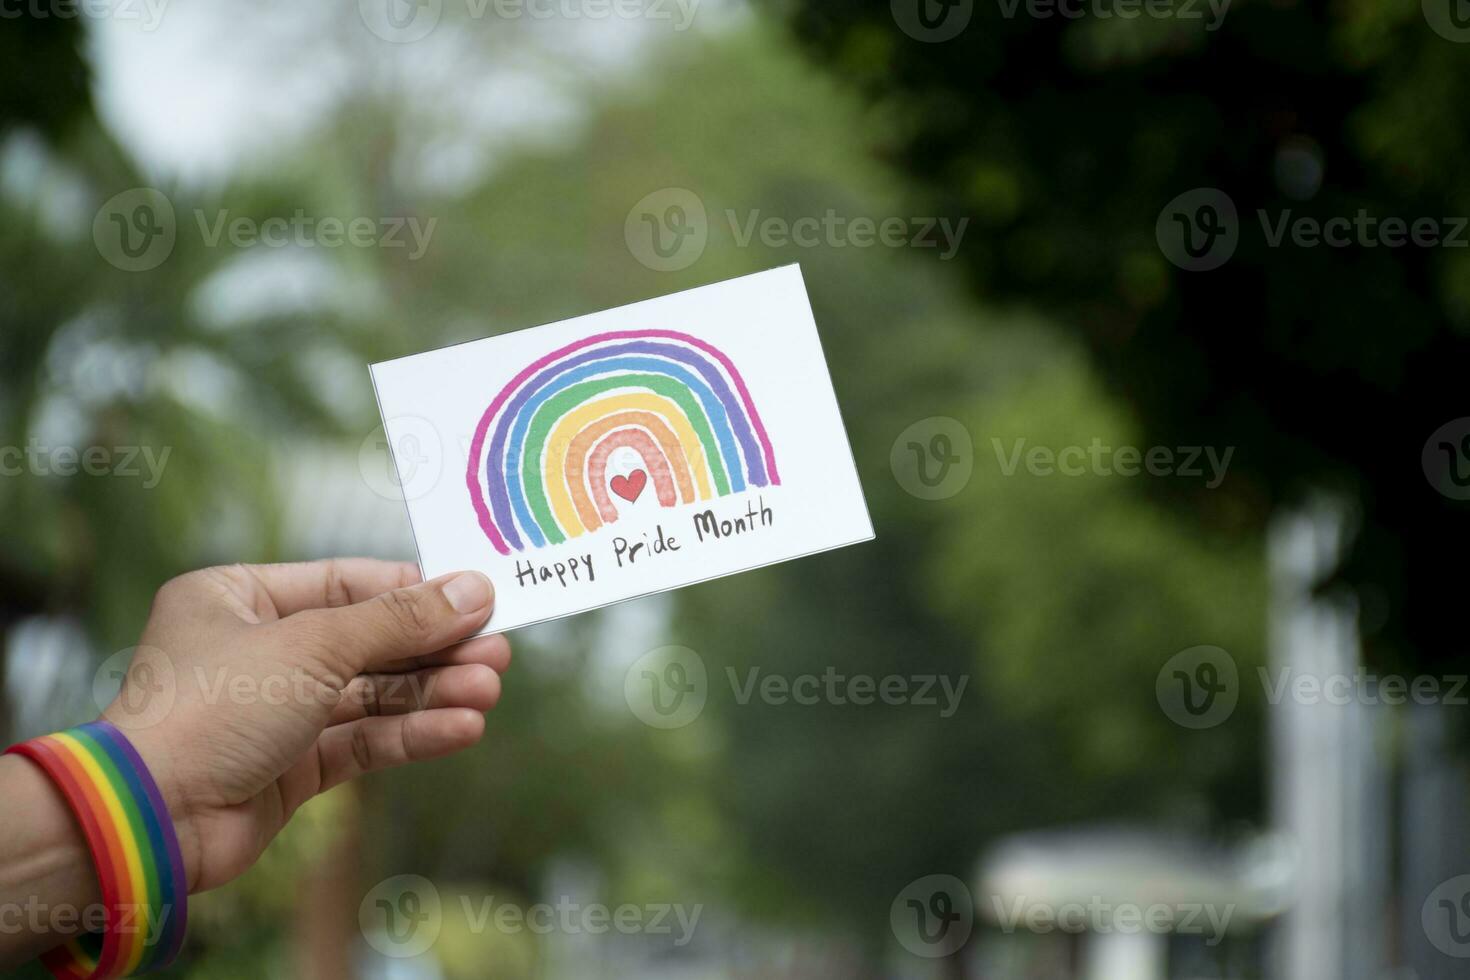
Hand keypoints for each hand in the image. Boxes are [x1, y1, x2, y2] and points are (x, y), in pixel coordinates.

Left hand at [100, 559, 508, 894]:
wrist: (150, 818)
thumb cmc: (211, 707)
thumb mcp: (314, 646)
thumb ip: (399, 621)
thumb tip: (475, 590)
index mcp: (237, 598)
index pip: (345, 582)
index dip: (413, 590)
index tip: (476, 597)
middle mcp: (255, 649)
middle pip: (367, 640)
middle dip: (434, 649)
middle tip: (497, 650)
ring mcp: (273, 710)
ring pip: (371, 694)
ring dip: (432, 693)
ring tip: (489, 690)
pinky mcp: (289, 767)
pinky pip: (362, 740)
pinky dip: (411, 734)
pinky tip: (461, 727)